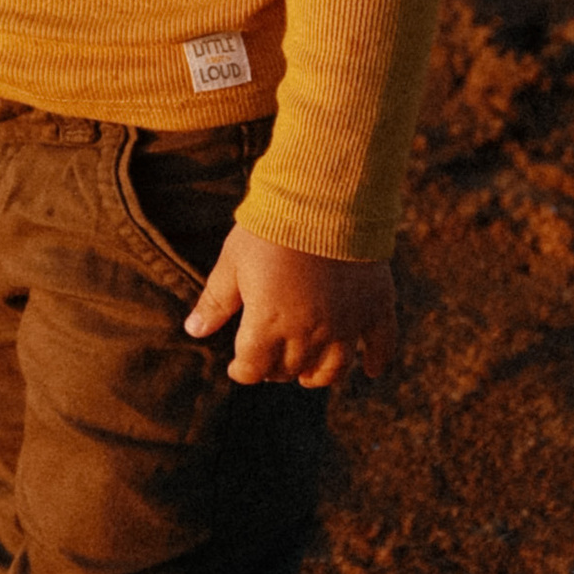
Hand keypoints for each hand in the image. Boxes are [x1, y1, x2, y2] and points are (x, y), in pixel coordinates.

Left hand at [185, 226, 395, 389]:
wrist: (324, 198)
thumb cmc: (270, 228)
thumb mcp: (233, 262)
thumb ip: (216, 301)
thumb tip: (192, 331)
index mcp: (268, 326)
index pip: (253, 369)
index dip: (242, 370)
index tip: (238, 366)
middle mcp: (308, 334)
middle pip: (290, 370)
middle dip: (275, 370)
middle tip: (270, 360)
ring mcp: (346, 324)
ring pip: (333, 369)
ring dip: (317, 375)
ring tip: (308, 374)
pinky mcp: (374, 307)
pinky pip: (381, 344)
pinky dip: (377, 360)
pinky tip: (371, 370)